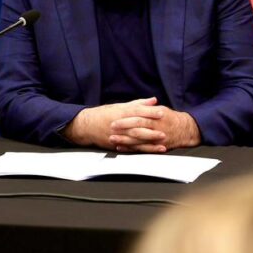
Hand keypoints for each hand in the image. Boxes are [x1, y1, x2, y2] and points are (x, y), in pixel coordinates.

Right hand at [63, 97, 200, 151]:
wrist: (88, 126)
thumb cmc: (106, 114)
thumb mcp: (121, 106)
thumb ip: (139, 103)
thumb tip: (154, 100)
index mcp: (122, 113)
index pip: (138, 111)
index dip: (150, 112)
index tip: (162, 112)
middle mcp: (121, 125)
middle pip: (137, 128)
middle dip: (152, 131)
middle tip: (165, 132)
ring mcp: (119, 136)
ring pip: (135, 141)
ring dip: (149, 144)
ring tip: (161, 146)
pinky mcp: (117, 145)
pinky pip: (131, 149)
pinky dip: (142, 151)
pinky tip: (151, 152)